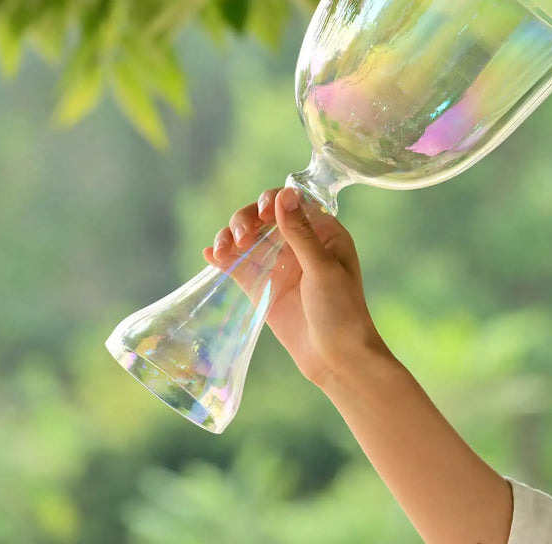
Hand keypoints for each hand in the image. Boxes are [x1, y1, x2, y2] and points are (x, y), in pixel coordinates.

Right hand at [203, 187, 388, 387]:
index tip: (262, 215)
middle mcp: (299, 244)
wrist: (336, 359)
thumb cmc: (341, 311)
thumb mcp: (322, 268)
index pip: (291, 202)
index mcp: (323, 232)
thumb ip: (300, 233)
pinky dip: (223, 258)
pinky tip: (210, 255)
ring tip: (221, 250)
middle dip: (245, 220)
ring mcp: (279, 265)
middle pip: (263, 217)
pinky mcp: (263, 288)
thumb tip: (284, 193)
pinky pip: (239, 266)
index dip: (271, 201)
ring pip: (247, 239)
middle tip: (241, 239)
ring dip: (230, 237)